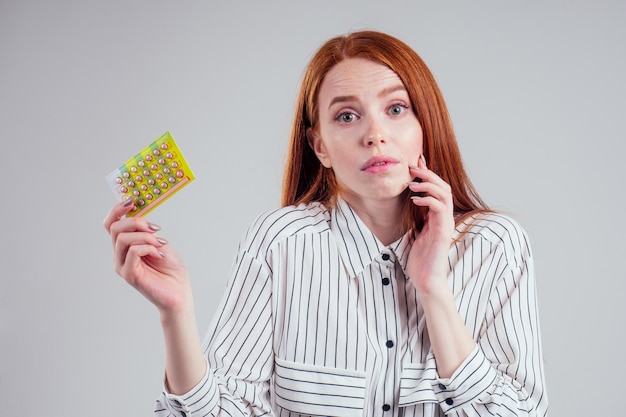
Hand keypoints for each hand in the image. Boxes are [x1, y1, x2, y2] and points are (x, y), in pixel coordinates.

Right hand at [103, 200, 191, 315]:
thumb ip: (148, 231)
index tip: (132, 201)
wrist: (180, 293)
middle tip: (155, 228)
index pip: (111, 224)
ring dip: (145, 236)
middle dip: (136, 222)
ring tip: (161, 244)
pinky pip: (133, 252)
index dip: (117, 210)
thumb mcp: (161, 243)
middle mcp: (120, 255)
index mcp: (125, 246)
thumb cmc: (172, 271)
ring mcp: (122, 266)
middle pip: (115, 228)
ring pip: (122, 239)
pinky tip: (160, 254)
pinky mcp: (129, 275)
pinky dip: (148, 248)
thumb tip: (140, 214)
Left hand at [406, 156, 454, 293]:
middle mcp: (444, 218)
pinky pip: (440, 209)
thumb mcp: (416, 232)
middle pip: (443, 186)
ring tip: (413, 181)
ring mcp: (445, 224)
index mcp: (438, 216)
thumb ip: (418, 218)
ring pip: (444, 194)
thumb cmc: (421, 259)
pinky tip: (415, 200)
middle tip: (413, 166)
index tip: (416, 162)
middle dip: (428, 173)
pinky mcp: (443, 232)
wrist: (427, 279)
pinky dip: (428, 200)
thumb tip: (412, 203)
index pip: (437, 188)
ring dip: (429, 184)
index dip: (428, 173)